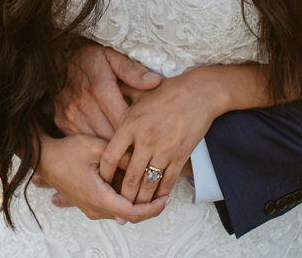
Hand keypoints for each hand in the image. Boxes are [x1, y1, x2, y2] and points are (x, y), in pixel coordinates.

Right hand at [35, 134, 168, 223]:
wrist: (44, 158)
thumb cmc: (67, 152)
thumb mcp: (97, 148)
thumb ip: (122, 157)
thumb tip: (144, 163)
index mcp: (98, 198)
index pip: (133, 213)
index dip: (153, 208)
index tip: (166, 198)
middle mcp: (95, 209)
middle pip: (130, 215)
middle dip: (148, 204)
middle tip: (164, 189)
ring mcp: (91, 208)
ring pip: (122, 211)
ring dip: (136, 199)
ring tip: (148, 179)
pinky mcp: (89, 203)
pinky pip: (112, 205)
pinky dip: (124, 196)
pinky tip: (130, 179)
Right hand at [54, 41, 161, 138]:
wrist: (58, 55)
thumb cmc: (90, 57)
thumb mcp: (113, 57)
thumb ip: (133, 71)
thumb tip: (155, 82)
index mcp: (100, 89)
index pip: (123, 121)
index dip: (136, 131)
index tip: (147, 135)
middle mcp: (83, 104)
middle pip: (109, 135)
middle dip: (124, 143)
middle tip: (139, 147)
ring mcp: (70, 114)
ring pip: (94, 142)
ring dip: (108, 147)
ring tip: (124, 149)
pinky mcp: (60, 121)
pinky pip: (79, 141)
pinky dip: (92, 144)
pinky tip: (103, 143)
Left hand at [100, 67, 226, 204]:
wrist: (200, 93)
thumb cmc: (168, 91)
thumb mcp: (139, 92)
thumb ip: (119, 97)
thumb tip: (101, 94)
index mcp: (130, 125)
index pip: (111, 157)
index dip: (105, 174)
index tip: (101, 182)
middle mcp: (145, 140)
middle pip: (129, 178)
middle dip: (122, 197)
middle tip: (116, 208)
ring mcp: (164, 150)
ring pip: (148, 184)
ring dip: (140, 200)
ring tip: (134, 210)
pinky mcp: (180, 156)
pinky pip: (168, 181)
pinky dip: (161, 194)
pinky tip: (156, 200)